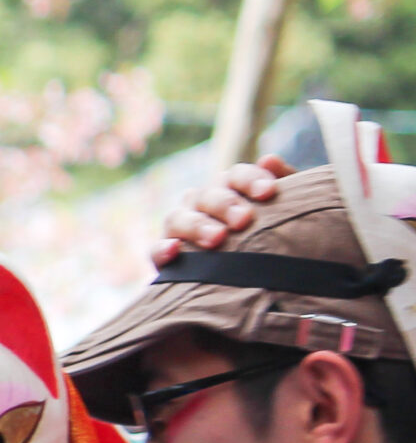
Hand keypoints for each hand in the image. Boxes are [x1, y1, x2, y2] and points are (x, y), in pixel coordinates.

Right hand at [152, 156, 294, 268]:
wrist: (250, 282)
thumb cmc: (270, 243)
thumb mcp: (285, 216)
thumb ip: (285, 188)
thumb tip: (270, 159)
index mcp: (230, 190)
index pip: (236, 175)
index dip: (250, 180)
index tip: (268, 193)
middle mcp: (201, 204)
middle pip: (207, 195)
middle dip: (225, 205)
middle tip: (244, 220)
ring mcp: (179, 228)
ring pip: (178, 217)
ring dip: (197, 226)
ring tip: (217, 239)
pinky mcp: (164, 256)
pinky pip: (156, 249)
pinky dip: (162, 249)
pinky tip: (175, 250)